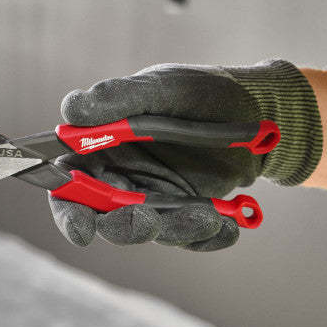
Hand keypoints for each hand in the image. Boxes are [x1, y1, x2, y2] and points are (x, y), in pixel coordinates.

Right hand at [48, 59, 321, 249]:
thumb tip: (71, 108)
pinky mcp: (186, 213)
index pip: (68, 182)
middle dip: (123, 227)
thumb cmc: (200, 92)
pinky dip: (207, 238)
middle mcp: (121, 175)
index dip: (68, 209)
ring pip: (149, 230)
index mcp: (101, 145)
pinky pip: (189, 237)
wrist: (258, 111)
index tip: (81, 230)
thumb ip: (119, 99)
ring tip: (208, 217)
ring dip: (174, 230)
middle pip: (103, 217)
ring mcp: (154, 197)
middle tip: (148, 222)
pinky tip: (229, 225)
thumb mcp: (163, 88)